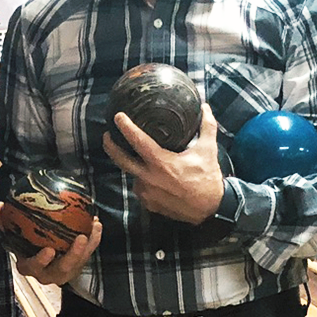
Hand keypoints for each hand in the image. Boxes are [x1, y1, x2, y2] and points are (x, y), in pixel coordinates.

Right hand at [0, 202, 102, 286]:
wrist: (40, 256)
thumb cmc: (24, 244)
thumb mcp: (12, 235)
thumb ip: (4, 223)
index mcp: (30, 266)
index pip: (33, 267)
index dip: (41, 261)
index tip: (49, 250)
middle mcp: (48, 273)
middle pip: (61, 270)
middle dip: (73, 256)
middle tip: (80, 238)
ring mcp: (64, 271)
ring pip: (78, 262)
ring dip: (88, 246)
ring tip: (92, 227)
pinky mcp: (77, 265)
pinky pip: (88, 253)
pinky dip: (93, 239)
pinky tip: (96, 223)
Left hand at [102, 103, 225, 224]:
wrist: (210, 210)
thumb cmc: (208, 179)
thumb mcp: (208, 150)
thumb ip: (207, 126)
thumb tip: (205, 107)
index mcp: (162, 163)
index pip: (138, 141)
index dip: (126, 127)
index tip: (118, 117)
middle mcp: (150, 178)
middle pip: (121, 160)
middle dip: (111, 147)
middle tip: (107, 135)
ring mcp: (147, 193)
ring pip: (133, 175)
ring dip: (134, 166)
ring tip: (138, 157)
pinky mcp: (148, 204)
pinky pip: (140, 188)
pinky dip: (143, 181)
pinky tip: (151, 176)